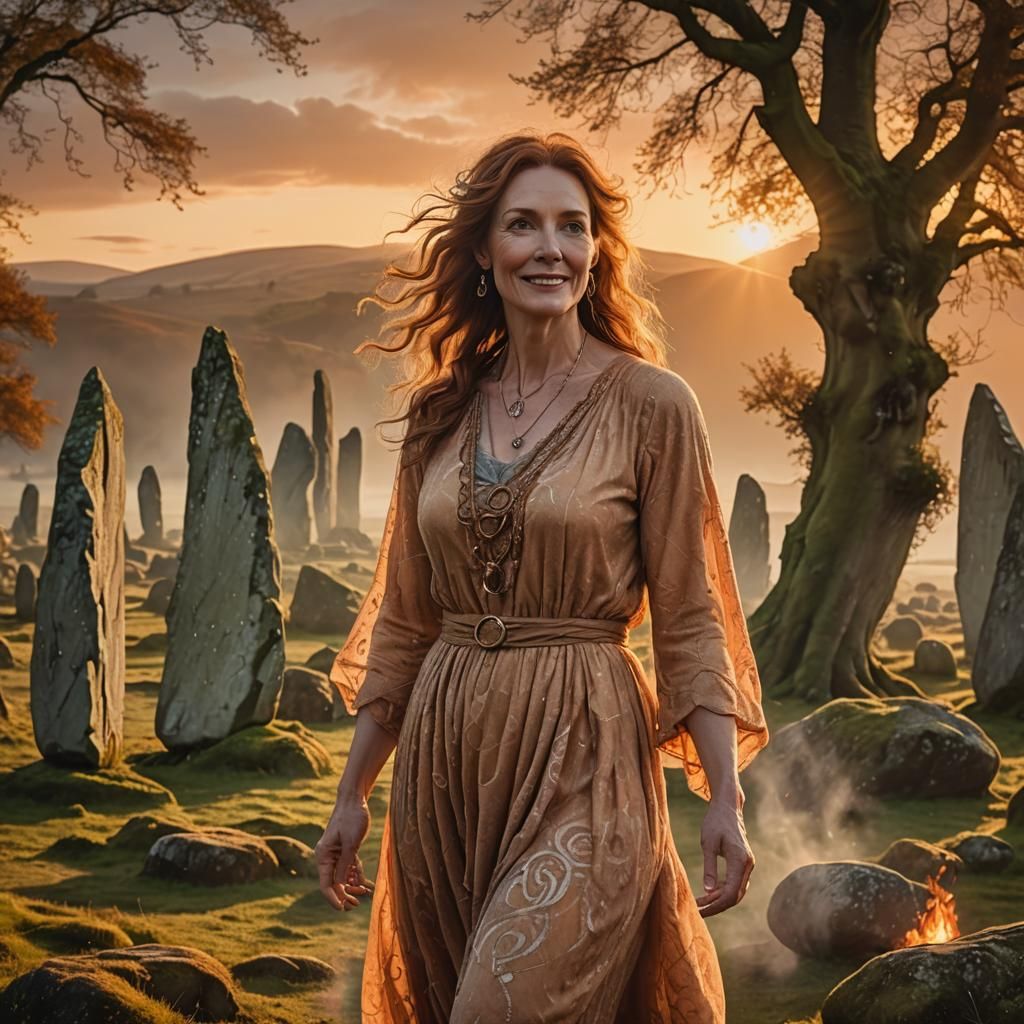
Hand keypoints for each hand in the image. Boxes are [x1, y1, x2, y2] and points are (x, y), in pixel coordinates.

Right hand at [315, 793, 375, 911]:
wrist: (355, 799)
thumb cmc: (352, 818)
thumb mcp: (351, 843)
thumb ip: (345, 865)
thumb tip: (340, 886)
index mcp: (323, 856)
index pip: (325, 884)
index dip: (333, 898)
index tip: (342, 909)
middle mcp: (327, 857)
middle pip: (334, 883)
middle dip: (344, 895)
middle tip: (356, 904)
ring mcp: (337, 854)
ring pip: (342, 877)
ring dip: (352, 887)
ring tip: (365, 894)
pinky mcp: (346, 850)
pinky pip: (350, 868)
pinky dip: (357, 877)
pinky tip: (367, 886)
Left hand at [694, 797, 753, 917]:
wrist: (727, 808)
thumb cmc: (715, 822)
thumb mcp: (708, 843)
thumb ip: (709, 867)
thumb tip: (707, 892)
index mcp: (739, 861)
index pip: (730, 893)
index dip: (715, 906)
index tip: (699, 911)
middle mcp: (747, 865)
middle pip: (735, 896)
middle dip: (716, 906)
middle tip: (697, 911)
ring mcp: (747, 865)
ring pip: (736, 891)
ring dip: (718, 899)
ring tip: (699, 903)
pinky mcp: (743, 863)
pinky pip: (735, 883)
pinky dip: (722, 890)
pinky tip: (708, 893)